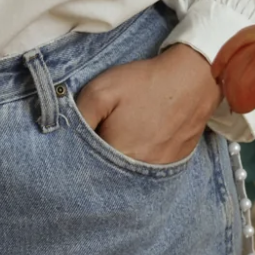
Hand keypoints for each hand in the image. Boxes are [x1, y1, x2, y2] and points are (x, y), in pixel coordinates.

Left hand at [75, 43, 221, 164]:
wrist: (191, 78)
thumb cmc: (144, 83)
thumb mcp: (101, 90)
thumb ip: (79, 117)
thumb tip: (63, 136)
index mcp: (118, 156)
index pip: (87, 169)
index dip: (78, 154)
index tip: (82, 137)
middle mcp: (139, 173)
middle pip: (107, 175)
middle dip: (98, 159)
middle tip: (102, 132)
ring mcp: (159, 172)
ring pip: (128, 175)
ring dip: (119, 160)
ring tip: (122, 133)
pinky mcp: (173, 166)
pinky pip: (149, 171)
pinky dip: (140, 158)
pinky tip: (140, 137)